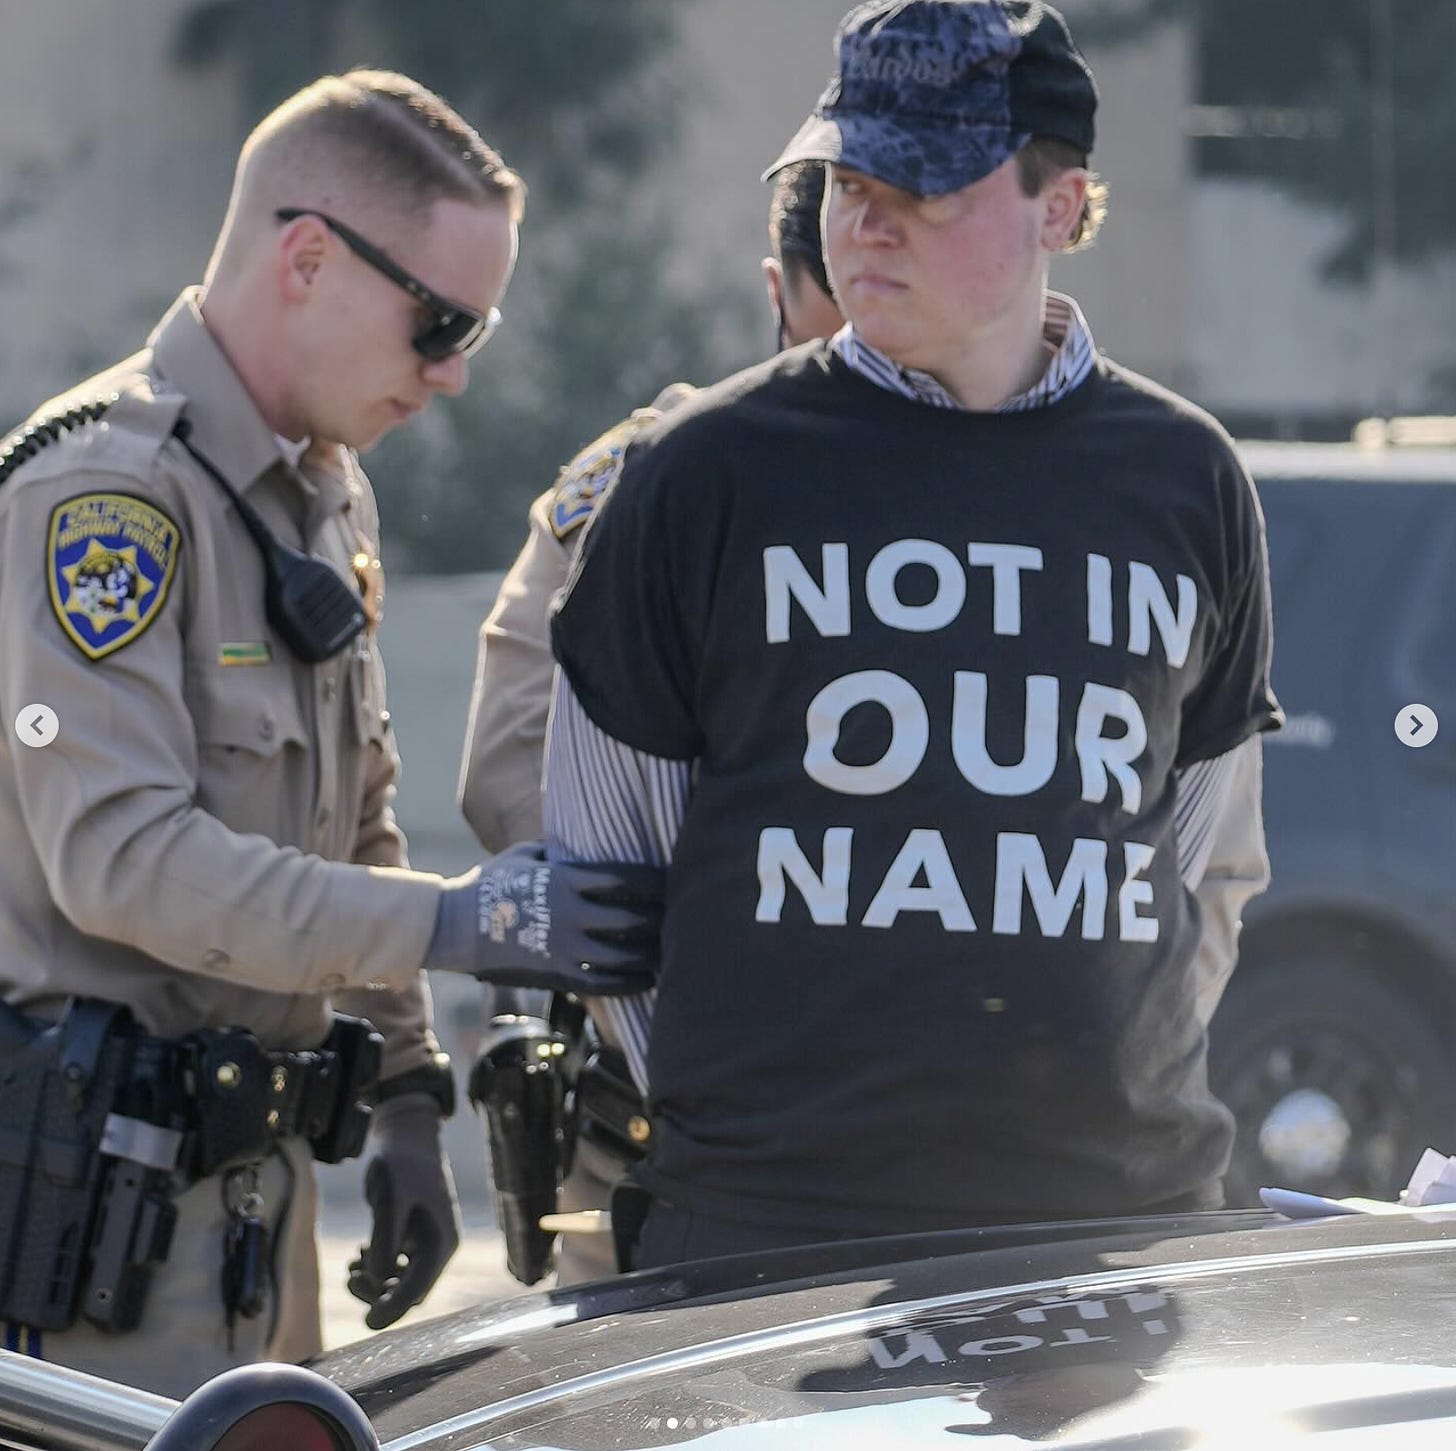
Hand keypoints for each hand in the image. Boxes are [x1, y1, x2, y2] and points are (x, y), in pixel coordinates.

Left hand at [346, 1093, 460, 1330]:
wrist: (406, 1137)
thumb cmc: (401, 1164)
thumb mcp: (391, 1199)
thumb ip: (384, 1239)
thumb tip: (375, 1280)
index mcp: (441, 1241)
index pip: (418, 1288)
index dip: (394, 1308)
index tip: (368, 1324)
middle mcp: (437, 1247)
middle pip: (409, 1291)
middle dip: (379, 1293)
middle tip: (350, 1278)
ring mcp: (426, 1243)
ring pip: (400, 1281)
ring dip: (375, 1282)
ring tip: (350, 1269)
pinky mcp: (413, 1237)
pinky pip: (396, 1266)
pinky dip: (377, 1267)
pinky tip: (358, 1255)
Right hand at [426, 841, 663, 996]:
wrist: (455, 926)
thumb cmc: (490, 885)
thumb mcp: (524, 857)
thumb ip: (556, 852)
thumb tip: (578, 843)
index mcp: (565, 881)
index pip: (623, 880)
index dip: (653, 883)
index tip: (672, 883)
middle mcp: (570, 915)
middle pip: (629, 920)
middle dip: (658, 920)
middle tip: (679, 918)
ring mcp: (564, 948)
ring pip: (622, 955)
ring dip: (650, 955)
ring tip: (671, 952)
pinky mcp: (557, 974)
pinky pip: (603, 983)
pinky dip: (629, 983)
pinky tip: (647, 980)